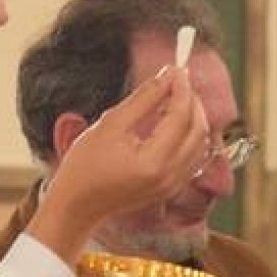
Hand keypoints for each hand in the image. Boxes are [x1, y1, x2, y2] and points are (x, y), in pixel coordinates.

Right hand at [29, 65, 208, 260]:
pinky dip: (189, 135)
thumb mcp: (110, 125)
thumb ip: (143, 99)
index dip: (182, 89)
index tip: (177, 69)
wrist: (76, 207)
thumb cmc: (84, 167)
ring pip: (200, 143)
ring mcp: (173, 185)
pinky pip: (193, 156)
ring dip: (193, 117)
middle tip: (177, 81)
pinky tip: (170, 122)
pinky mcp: (170, 188)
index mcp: (154, 162)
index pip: (181, 116)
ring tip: (173, 98)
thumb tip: (166, 76)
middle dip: (191, 101)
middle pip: (198, 129)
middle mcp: (170, 177)